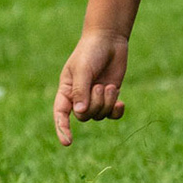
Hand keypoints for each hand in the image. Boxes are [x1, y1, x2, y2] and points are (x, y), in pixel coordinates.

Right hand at [53, 30, 129, 145]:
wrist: (108, 40)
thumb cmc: (90, 51)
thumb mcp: (83, 69)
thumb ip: (80, 90)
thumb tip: (80, 112)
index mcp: (66, 90)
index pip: (60, 114)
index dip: (62, 129)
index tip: (67, 142)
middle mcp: (79, 97)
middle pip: (84, 116)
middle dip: (95, 105)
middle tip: (100, 87)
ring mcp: (95, 98)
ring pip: (99, 114)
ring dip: (107, 102)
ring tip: (110, 86)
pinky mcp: (109, 97)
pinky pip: (112, 114)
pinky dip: (116, 111)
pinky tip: (121, 103)